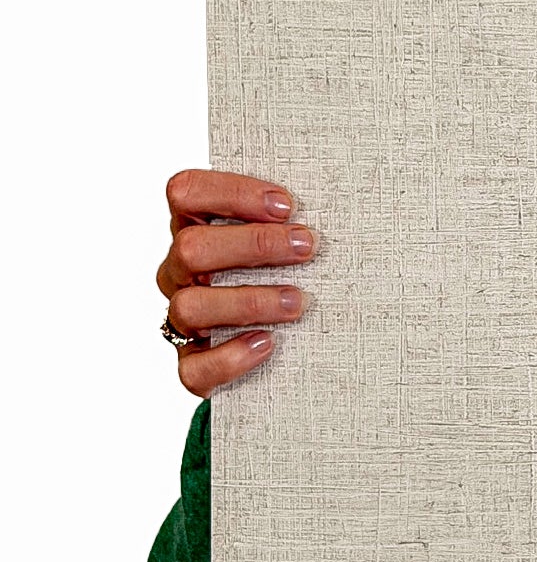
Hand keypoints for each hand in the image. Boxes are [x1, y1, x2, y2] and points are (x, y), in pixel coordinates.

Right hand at [156, 169, 319, 396]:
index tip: (286, 205)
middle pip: (190, 248)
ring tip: (296, 302)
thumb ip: (285, 221)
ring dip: (248, 301)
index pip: (186, 193)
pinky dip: (231, 357)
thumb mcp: (276, 239)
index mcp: (193, 229)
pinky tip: (267, 343)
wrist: (272, 344)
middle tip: (306, 247)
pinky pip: (193, 367)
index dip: (232, 193)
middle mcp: (179, 273)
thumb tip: (331, 205)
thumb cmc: (277, 275)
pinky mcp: (192, 364)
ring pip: (190, 306)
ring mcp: (181, 319)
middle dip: (253, 245)